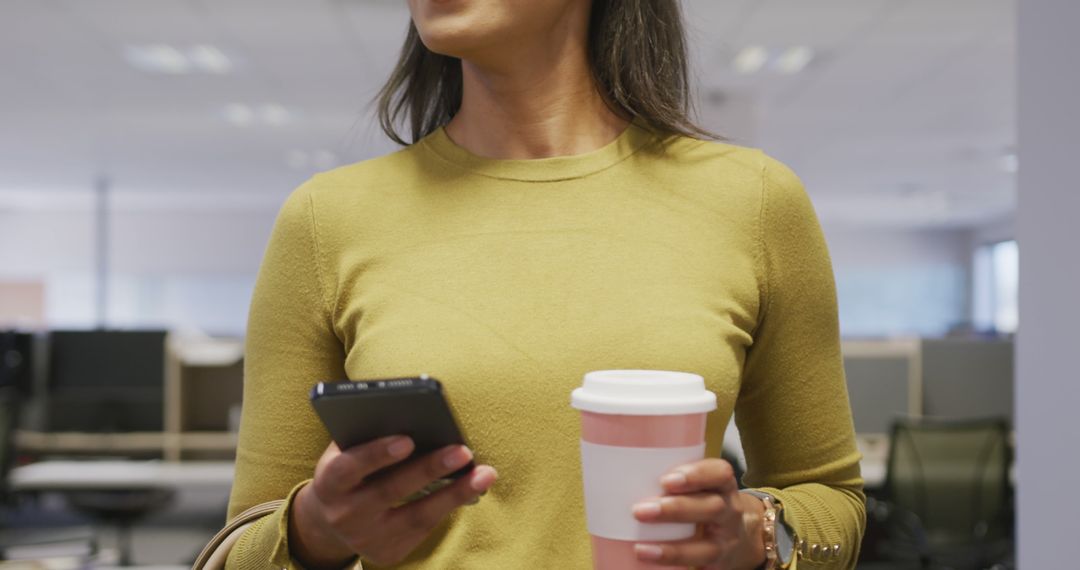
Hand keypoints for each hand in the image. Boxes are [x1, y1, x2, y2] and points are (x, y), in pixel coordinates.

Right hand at [289, 437, 497, 567]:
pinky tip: (472, 488)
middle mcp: (345, 514)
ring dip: (455, 494)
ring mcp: (366, 538)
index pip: (350, 467)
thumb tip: (414, 416)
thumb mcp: (346, 452)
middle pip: (391, 491)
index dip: (377, 453)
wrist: (330, 520)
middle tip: (463, 451)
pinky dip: (449, 505)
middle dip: (430, 469)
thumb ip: (368, 436)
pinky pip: (424, 528)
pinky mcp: (388, 553)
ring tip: (485, 474)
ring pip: (417, 516)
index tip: (408, 439)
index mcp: (329, 483)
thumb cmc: (348, 470)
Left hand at [631, 458, 764, 568]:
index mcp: (723, 485)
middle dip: (676, 510)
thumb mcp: (699, 486)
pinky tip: (651, 562)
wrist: (741, 536)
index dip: (696, 475)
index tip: (666, 480)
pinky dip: (675, 565)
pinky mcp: (718, 564)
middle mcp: (730, 512)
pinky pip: (701, 568)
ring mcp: (727, 541)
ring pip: (707, 546)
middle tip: (640, 511)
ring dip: (672, 549)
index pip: (720, 473)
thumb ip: (671, 481)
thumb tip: (616, 477)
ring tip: (641, 549)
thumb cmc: (703, 501)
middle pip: (712, 508)